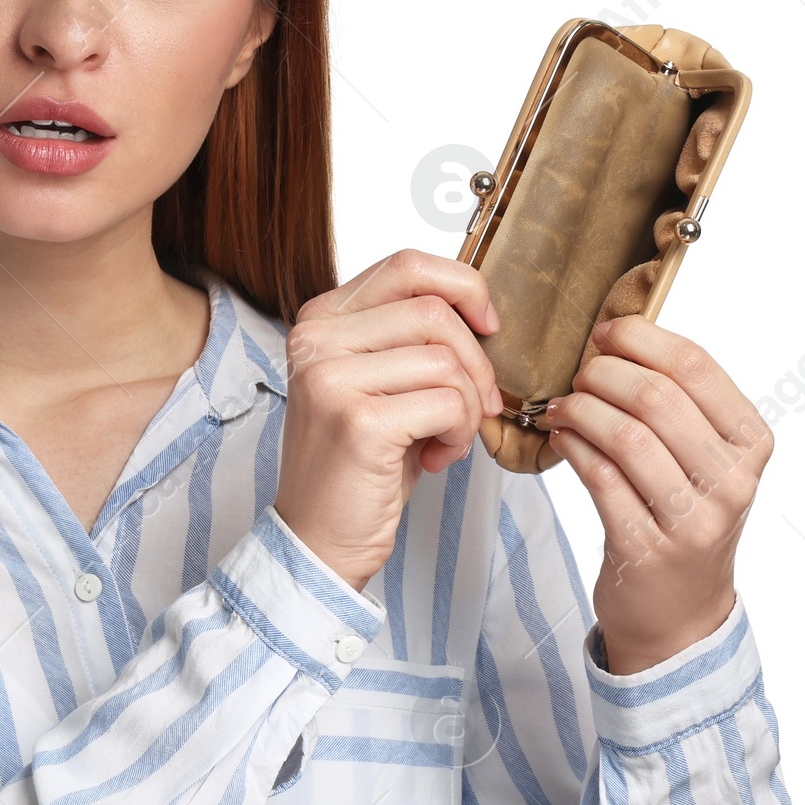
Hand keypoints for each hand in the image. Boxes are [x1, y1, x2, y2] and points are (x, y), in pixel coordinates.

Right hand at [274, 249, 502, 592]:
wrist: (317, 538)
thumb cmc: (357, 465)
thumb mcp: (379, 384)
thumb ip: (412, 338)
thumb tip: (481, 310)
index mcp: (319, 320)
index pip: (407, 266)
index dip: (463, 287)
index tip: (488, 326)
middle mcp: (316, 340)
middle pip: (434, 311)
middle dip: (476, 362)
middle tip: (478, 406)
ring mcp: (332, 378)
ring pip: (446, 360)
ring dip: (467, 406)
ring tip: (446, 439)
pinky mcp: (358, 420)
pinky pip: (447, 402)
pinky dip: (459, 433)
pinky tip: (439, 457)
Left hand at [542, 314, 773, 673]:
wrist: (681, 612)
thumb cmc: (686, 518)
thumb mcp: (705, 459)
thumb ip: (679, 403)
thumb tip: (617, 336)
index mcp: (751, 443)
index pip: (696, 367)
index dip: (640, 338)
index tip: (605, 332)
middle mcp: (731, 481)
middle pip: (655, 398)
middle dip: (603, 374)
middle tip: (580, 375)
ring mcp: (692, 520)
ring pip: (625, 437)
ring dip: (581, 410)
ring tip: (563, 407)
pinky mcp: (646, 548)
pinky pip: (600, 479)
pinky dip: (572, 448)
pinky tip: (561, 438)